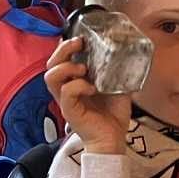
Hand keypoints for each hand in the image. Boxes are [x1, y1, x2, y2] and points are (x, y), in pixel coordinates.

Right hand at [45, 37, 131, 155]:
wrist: (113, 139)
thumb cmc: (112, 116)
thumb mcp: (118, 87)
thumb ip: (117, 72)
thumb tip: (128, 54)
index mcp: (74, 81)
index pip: (59, 59)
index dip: (65, 46)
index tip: (82, 38)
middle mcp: (66, 89)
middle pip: (50, 64)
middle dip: (63, 49)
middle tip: (79, 44)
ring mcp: (66, 100)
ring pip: (50, 76)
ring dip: (67, 67)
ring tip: (83, 68)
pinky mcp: (69, 110)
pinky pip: (66, 92)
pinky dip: (78, 85)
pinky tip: (92, 88)